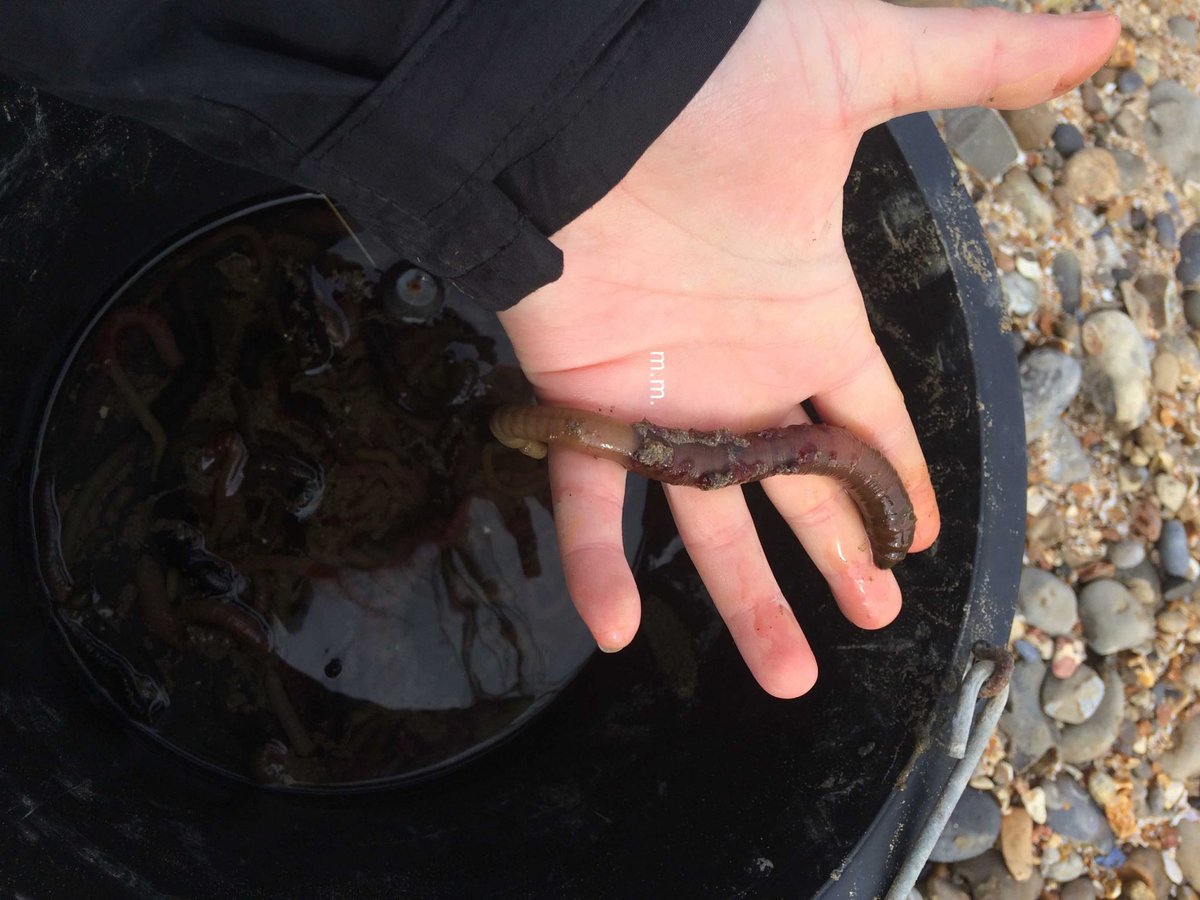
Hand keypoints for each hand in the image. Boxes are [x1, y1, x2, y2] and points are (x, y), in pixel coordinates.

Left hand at [498, 0, 1118, 696]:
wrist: (579, 89)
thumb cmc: (711, 81)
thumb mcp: (857, 64)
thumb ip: (970, 61)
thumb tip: (1100, 31)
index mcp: (806, 316)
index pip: (868, 419)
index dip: (898, 481)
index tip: (922, 541)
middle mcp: (741, 371)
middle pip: (801, 490)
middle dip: (838, 557)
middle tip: (871, 618)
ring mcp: (665, 395)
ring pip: (709, 520)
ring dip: (745, 601)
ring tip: (787, 678)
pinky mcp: (585, 401)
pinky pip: (590, 500)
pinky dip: (597, 565)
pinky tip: (617, 632)